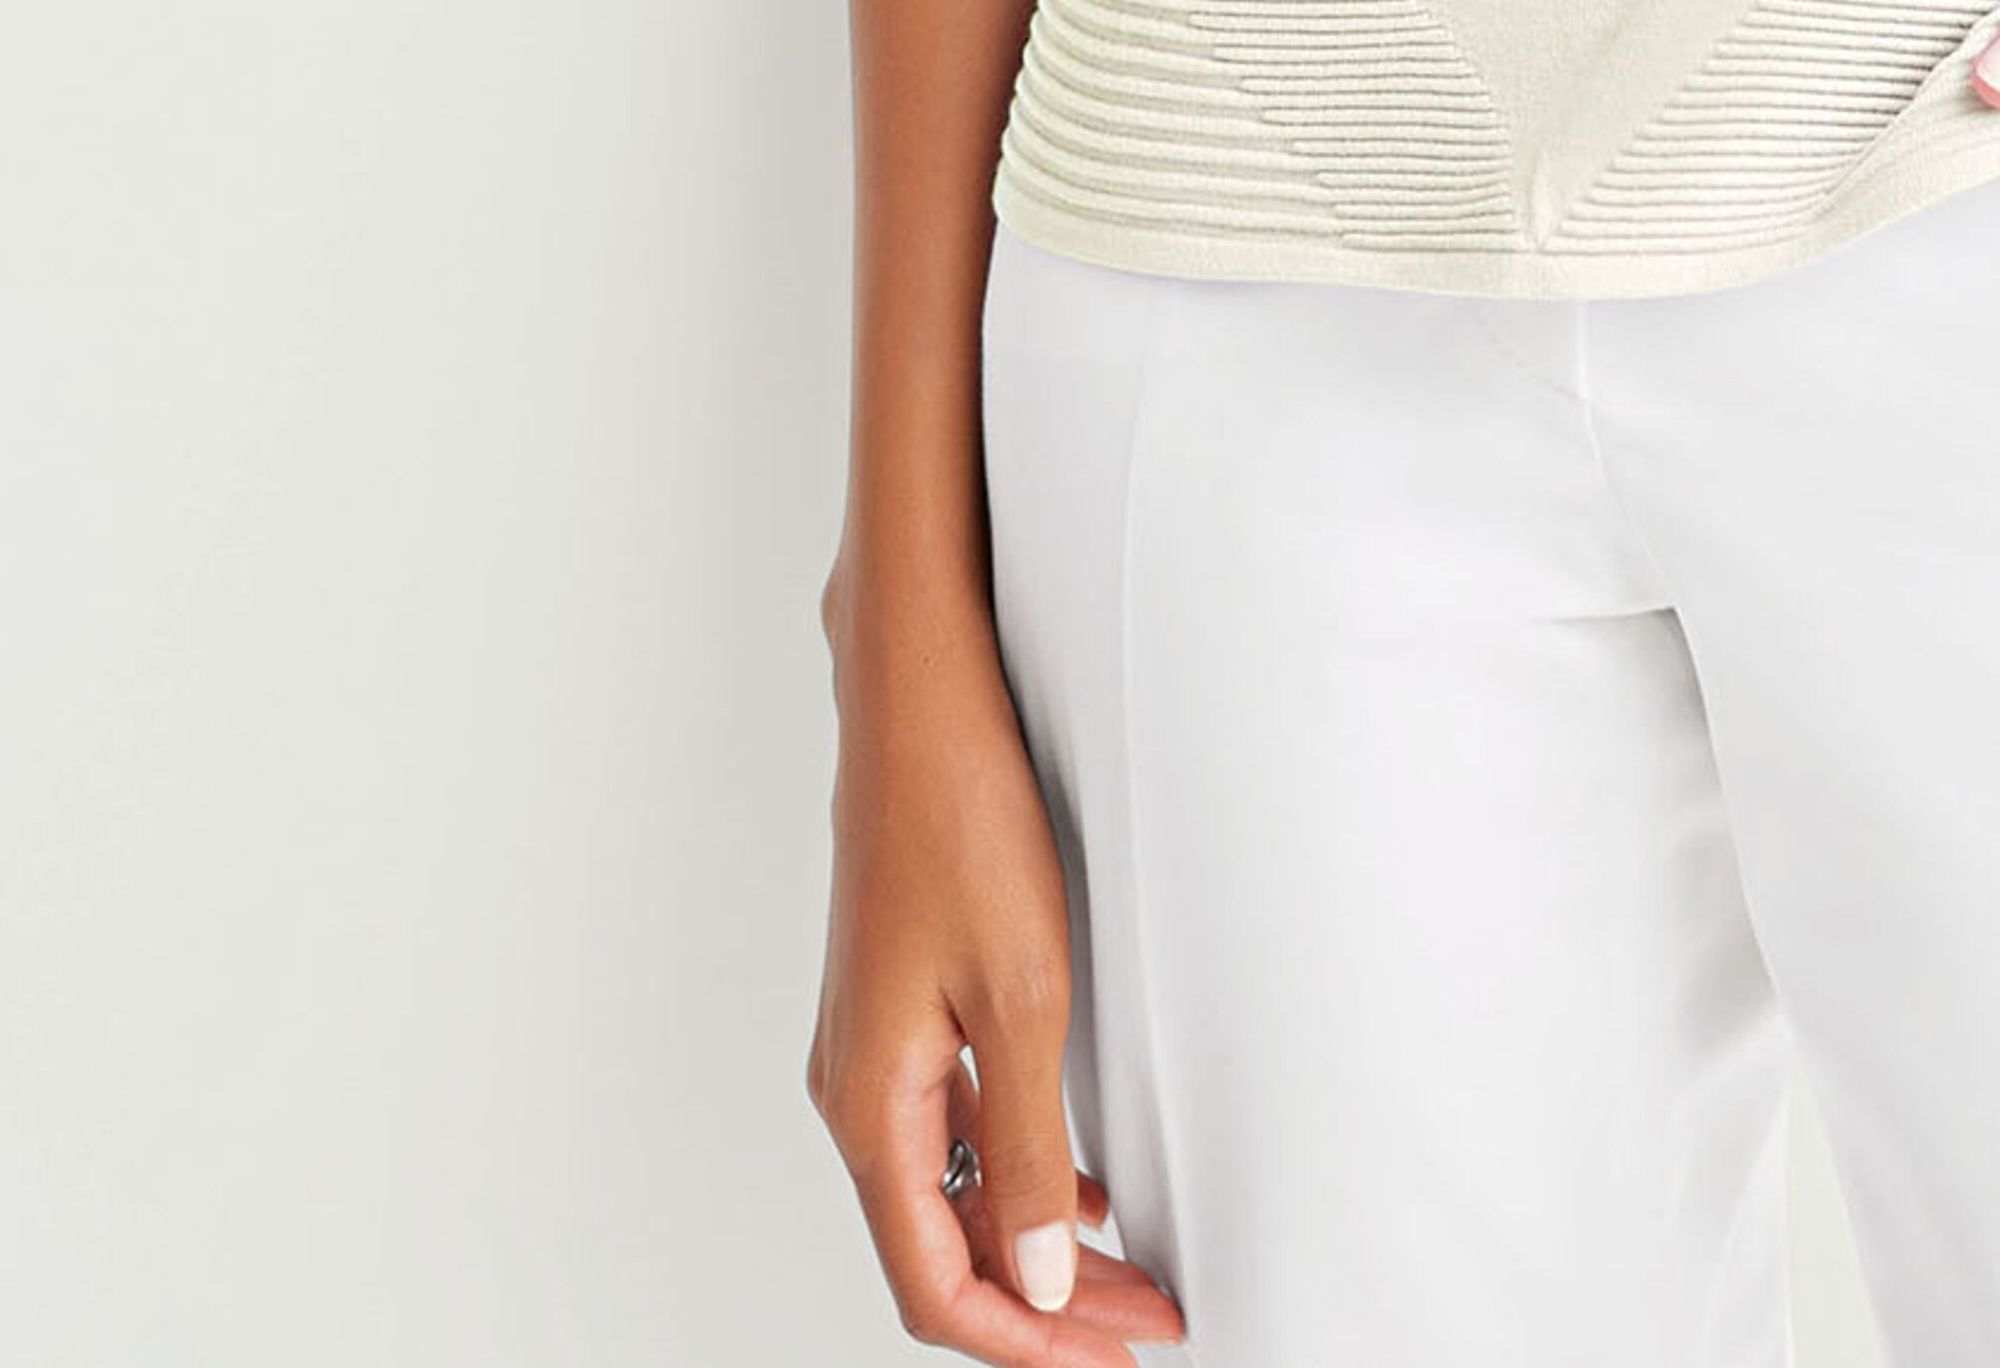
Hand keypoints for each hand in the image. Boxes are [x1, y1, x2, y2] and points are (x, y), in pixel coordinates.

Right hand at [806, 603, 1186, 1355]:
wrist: (919, 697)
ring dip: (1033, 1243)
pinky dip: (1015, 1172)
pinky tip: (1078, 1181)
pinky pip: (953, 1129)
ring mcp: (875, 1048)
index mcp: (870, 1106)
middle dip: (1041, 1306)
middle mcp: (857, 1091)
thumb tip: (1035, 1274)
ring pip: (950, 1192)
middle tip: (1142, 1325)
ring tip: (1126, 1272)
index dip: (1026, 1340)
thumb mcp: (1019, 993)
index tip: (1116, 1352)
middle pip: (942, 1249)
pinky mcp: (902, 1007)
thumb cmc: (959, 818)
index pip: (935, 1284)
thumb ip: (1028, 1145)